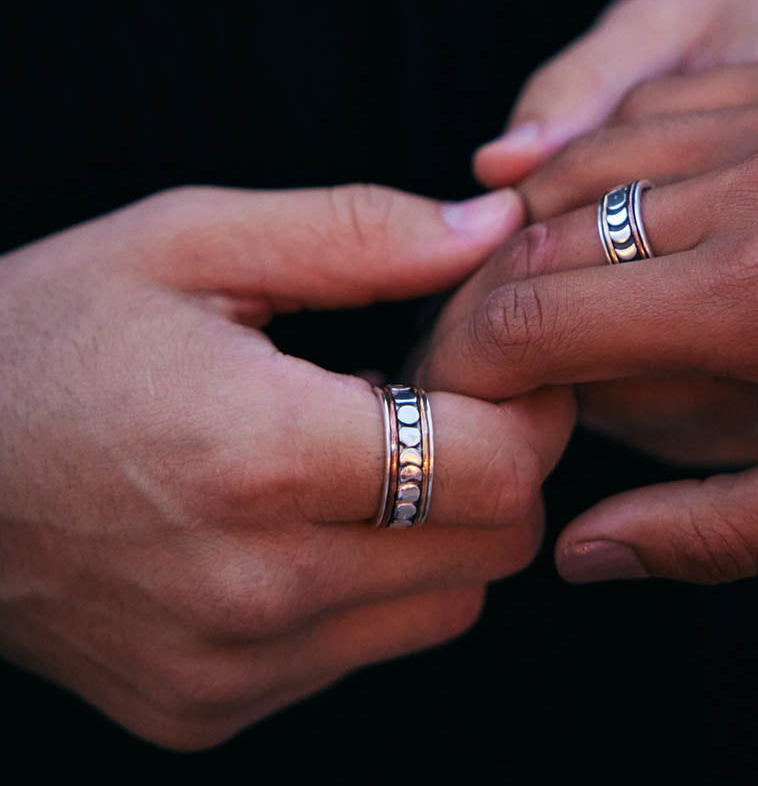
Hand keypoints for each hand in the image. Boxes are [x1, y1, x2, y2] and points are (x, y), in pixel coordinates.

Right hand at [0, 184, 574, 747]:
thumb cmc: (48, 336)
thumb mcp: (192, 242)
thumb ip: (361, 232)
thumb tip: (491, 227)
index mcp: (259, 453)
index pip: (496, 470)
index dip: (531, 412)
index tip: (506, 371)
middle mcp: (254, 586)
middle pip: (493, 546)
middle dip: (499, 467)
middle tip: (438, 403)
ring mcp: (230, 665)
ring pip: (444, 605)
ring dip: (442, 528)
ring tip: (367, 458)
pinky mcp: (206, 707)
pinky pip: (359, 650)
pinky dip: (371, 583)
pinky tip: (307, 519)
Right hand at [421, 51, 757, 583]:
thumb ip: (719, 530)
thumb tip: (582, 554)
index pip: (545, 318)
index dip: (471, 360)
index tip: (453, 395)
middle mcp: (757, 186)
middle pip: (548, 235)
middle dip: (481, 300)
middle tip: (465, 351)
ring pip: (589, 160)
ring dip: (534, 230)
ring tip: (520, 288)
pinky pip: (658, 107)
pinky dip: (605, 161)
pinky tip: (609, 210)